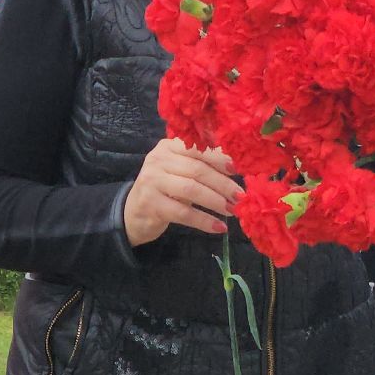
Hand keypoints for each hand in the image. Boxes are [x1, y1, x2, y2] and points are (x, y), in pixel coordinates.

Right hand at [123, 138, 243, 246]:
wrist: (133, 213)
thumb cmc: (165, 189)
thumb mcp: (181, 171)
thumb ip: (202, 164)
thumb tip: (235, 166)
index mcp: (169, 146)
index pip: (198, 148)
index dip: (220, 159)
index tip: (238, 169)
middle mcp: (158, 160)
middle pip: (198, 170)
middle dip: (223, 183)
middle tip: (240, 196)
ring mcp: (152, 181)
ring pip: (191, 189)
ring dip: (216, 201)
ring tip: (233, 210)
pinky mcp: (150, 204)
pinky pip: (183, 213)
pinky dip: (204, 221)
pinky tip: (219, 227)